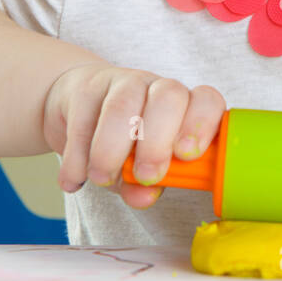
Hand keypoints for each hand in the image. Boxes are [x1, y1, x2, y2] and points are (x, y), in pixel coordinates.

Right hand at [42, 61, 225, 209]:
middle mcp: (158, 87)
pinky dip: (77, 155)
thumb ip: (147, 185)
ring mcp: (123, 82)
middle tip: (147, 177)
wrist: (79, 107)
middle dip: (158, 141)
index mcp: (186, 105)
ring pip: (123, 104)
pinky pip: (83, 118)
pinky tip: (74, 178)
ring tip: (102, 179)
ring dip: (112, 148)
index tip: (187, 156)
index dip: (202, 125)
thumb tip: (145, 198)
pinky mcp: (86, 88)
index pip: (207, 101)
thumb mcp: (142, 167)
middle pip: (168, 96)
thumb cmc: (126, 142)